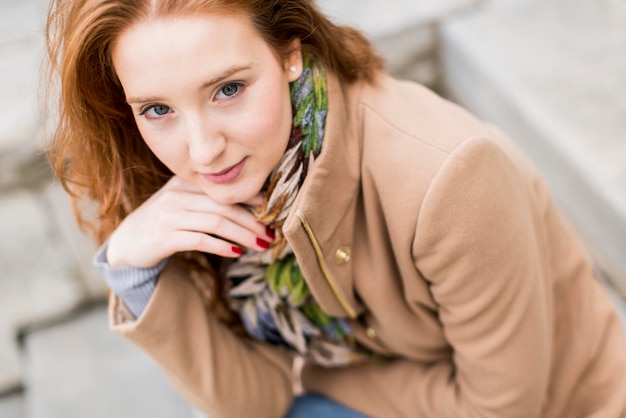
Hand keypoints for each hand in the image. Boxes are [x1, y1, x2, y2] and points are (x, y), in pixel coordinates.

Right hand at [106, 176, 272, 268]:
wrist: (127, 243)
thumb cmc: (164, 223)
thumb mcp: (184, 203)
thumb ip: (209, 201)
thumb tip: (253, 206)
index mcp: (185, 182)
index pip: (225, 188)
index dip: (252, 200)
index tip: (271, 211)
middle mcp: (177, 195)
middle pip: (224, 206)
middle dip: (253, 222)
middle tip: (271, 234)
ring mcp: (169, 215)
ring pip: (217, 223)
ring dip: (243, 236)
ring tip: (261, 245)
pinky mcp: (164, 237)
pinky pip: (200, 240)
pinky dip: (222, 247)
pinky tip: (237, 253)